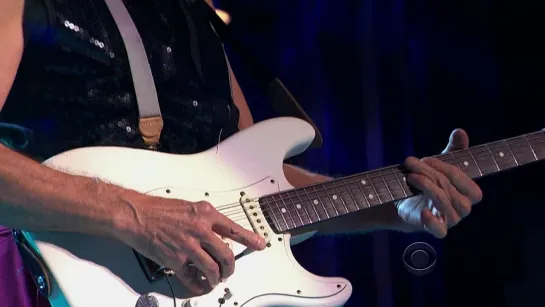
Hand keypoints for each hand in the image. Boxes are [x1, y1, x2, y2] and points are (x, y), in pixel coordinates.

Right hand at [118, 192, 265, 293]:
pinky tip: (199, 285)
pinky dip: (197, 285)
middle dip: (231, 267)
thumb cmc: (159, 209)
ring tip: (215, 279)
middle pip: (226, 255)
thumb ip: (205, 220)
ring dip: (216, 278)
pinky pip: (191, 278)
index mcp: (206, 214)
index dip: (250, 238)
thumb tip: (217, 233)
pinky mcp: (175, 260)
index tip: (260, 244)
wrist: (136, 215)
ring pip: (212, 269)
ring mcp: (188, 246)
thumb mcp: (189, 207)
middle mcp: (200, 230)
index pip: (234, 228)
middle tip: (230, 271)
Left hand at [396, 129, 482, 237]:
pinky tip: (423, 212)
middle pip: (452, 190)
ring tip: (411, 177)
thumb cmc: (428, 181)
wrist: (405, 200)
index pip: (466, 182)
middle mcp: (462, 207)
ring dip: (427, 187)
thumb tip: (460, 132)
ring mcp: (450, 219)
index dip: (447, 169)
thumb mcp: (440, 164)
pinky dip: (432, 222)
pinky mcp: (435, 229)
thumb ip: (453, 149)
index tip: (426, 159)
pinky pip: (440, 231)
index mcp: (468, 193)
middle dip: (431, 174)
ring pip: (444, 203)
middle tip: (411, 164)